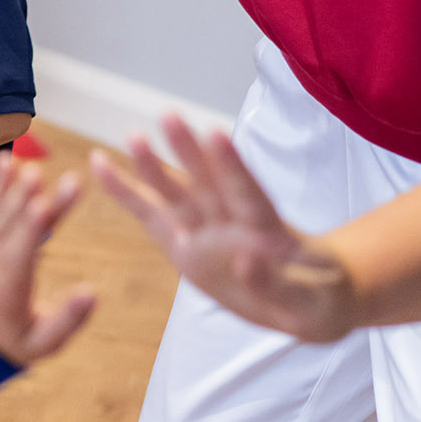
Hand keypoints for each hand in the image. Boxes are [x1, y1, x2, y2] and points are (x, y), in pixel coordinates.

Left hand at [0, 149, 97, 366]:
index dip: (32, 229)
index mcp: (7, 288)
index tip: (46, 204)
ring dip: (12, 186)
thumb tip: (93, 292)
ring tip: (28, 163)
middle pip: (11, 226)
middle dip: (26, 199)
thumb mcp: (45, 343)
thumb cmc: (18, 337)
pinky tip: (6, 159)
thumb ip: (68, 318)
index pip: (20, 254)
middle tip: (41, 173)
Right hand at [93, 116, 357, 343]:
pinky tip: (102, 165)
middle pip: (210, 185)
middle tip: (170, 116)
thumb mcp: (310, 305)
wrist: (311, 302)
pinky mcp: (187, 250)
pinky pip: (153, 218)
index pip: (248, 194)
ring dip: (156, 168)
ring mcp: (208, 234)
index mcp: (269, 234)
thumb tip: (247, 259)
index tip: (215, 133)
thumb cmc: (318, 298)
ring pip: (180, 195)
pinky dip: (128, 193)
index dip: (232, 165)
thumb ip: (276, 285)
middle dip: (189, 153)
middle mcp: (234, 226)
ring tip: (133, 136)